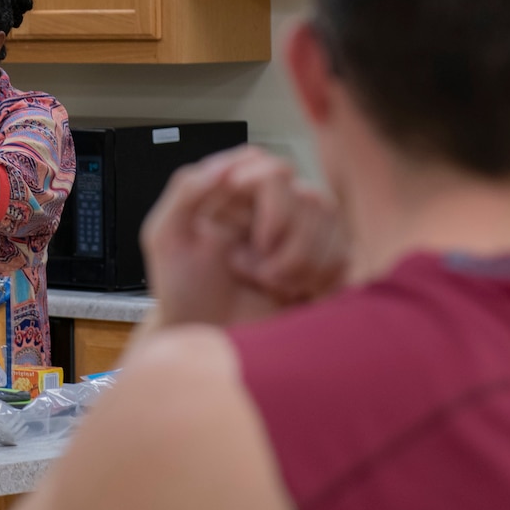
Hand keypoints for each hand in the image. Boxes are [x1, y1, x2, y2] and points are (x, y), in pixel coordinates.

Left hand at [139, 147, 344, 330]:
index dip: (265, 186)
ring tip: (264, 283)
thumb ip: (187, 189)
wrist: (212, 344)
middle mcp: (275, 209)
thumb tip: (225, 165)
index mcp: (240, 195)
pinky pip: (343, 255)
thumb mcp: (166, 237)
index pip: (271, 167)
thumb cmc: (185, 294)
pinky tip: (289, 292)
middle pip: (306, 194)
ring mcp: (305, 235)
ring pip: (329, 221)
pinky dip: (315, 278)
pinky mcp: (327, 265)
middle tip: (244, 266)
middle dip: (278, 236)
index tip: (243, 212)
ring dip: (295, 261)